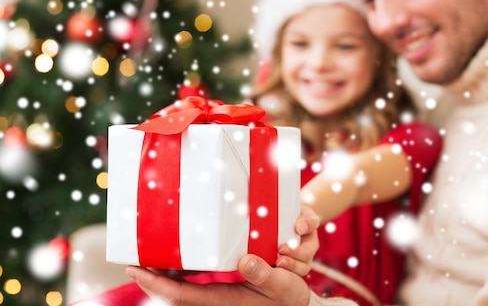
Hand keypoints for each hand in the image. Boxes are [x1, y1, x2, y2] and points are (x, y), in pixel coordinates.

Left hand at [125, 208, 319, 305]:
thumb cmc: (288, 298)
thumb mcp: (282, 285)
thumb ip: (265, 274)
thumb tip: (245, 260)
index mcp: (221, 300)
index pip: (178, 295)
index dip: (153, 283)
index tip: (132, 268)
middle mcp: (212, 299)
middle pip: (172, 291)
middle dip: (150, 277)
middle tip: (131, 257)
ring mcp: (214, 296)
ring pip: (179, 288)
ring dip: (162, 274)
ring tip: (147, 255)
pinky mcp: (220, 291)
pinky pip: (190, 283)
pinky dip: (177, 272)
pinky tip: (176, 259)